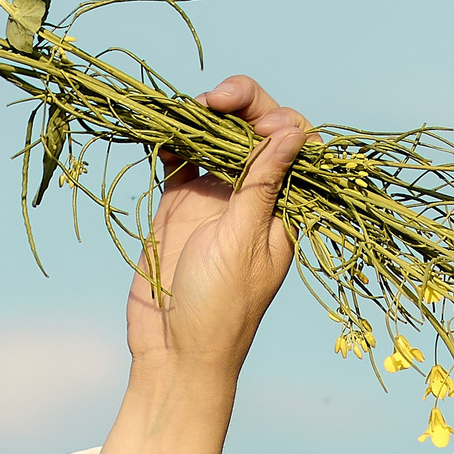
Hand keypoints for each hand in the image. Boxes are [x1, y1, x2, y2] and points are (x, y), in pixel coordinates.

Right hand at [92, 75, 311, 453]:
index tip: (241, 113)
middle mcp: (253, 195)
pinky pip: (179, 159)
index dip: (270, 115)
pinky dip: (170, 138)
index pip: (290, 141)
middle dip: (235, 104)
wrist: (174, 352)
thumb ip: (262, 183)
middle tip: (208, 101)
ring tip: (180, 109)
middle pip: (252, 130)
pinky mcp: (179, 205)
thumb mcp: (243, 240)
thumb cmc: (219, 308)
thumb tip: (294, 130)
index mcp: (283, 205)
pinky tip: (159, 129)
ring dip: (200, 116)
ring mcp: (214, 198)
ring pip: (214, 138)